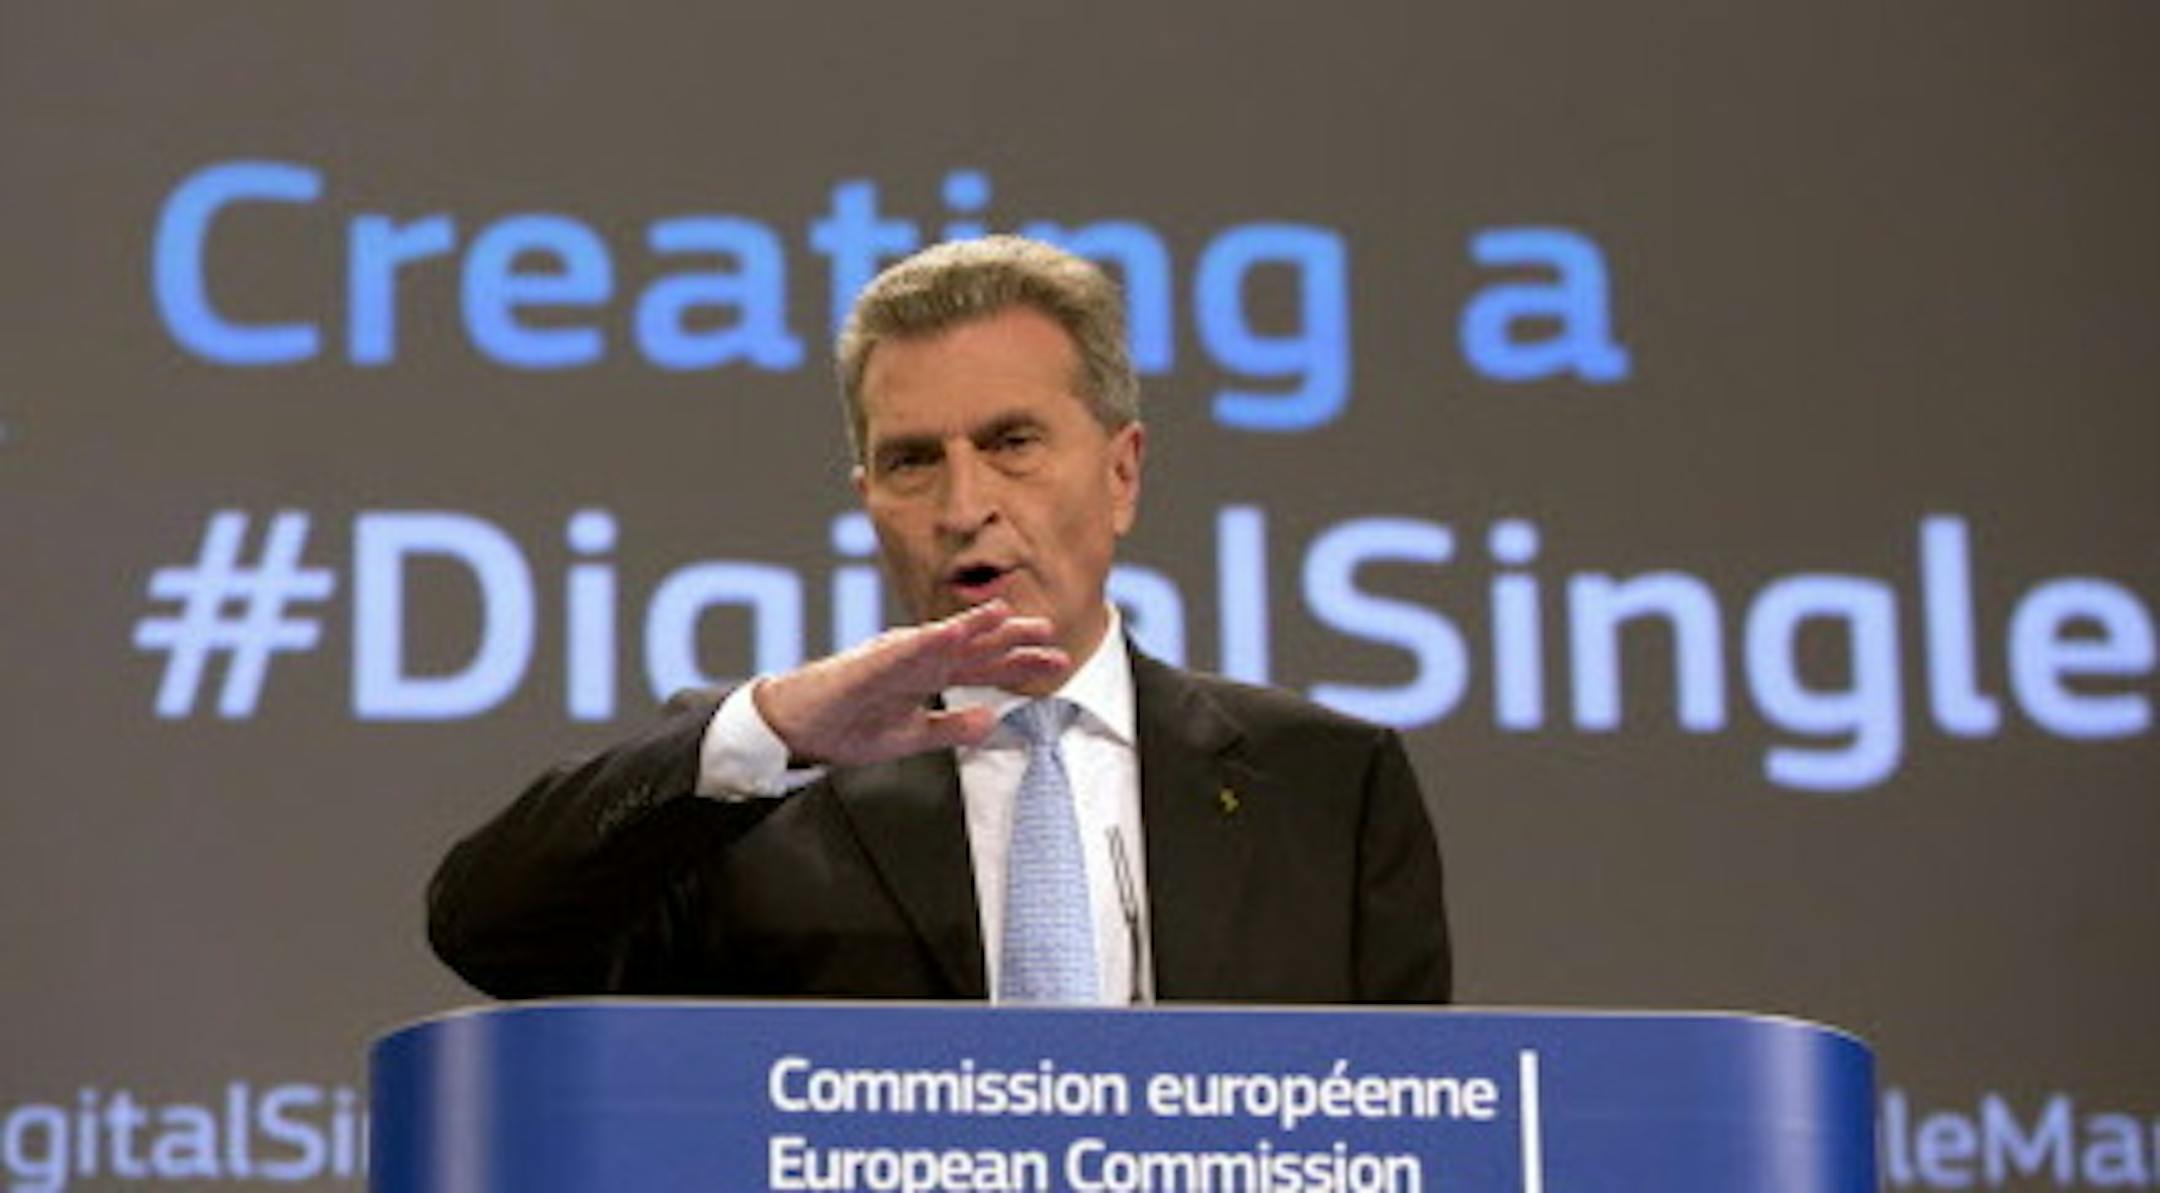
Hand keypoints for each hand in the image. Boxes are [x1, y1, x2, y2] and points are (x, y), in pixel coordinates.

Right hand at [752, 601, 1068, 766]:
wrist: (795, 729)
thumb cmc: (846, 727)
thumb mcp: (912, 735)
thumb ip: (951, 726)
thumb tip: (992, 719)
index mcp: (927, 675)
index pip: (983, 665)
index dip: (1021, 663)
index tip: (1058, 661)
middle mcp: (916, 659)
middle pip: (973, 645)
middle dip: (1011, 639)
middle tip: (1051, 632)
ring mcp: (893, 657)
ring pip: (942, 637)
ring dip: (974, 625)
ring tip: (1008, 614)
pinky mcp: (868, 663)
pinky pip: (903, 650)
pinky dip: (929, 639)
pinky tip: (954, 631)